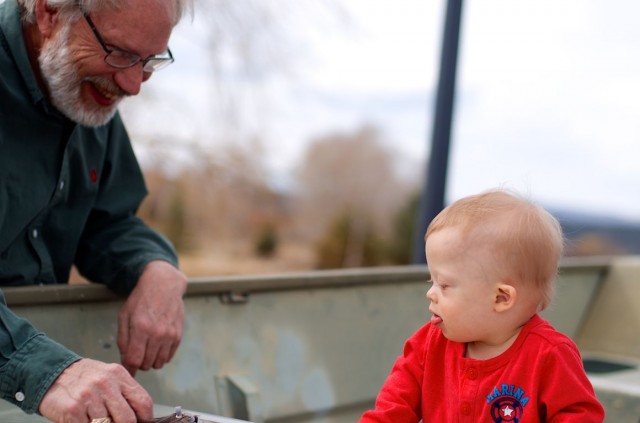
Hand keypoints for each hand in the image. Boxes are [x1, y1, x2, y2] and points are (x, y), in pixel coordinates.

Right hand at [39, 358, 153, 422]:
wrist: (52, 373)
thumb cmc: (84, 378)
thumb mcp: (109, 377)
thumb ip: (124, 393)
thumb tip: (140, 417)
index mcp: (118, 375)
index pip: (143, 401)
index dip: (146, 418)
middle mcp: (105, 383)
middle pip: (127, 419)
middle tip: (115, 422)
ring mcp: (89, 396)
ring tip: (95, 419)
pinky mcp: (73, 409)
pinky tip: (83, 420)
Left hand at [117, 261, 186, 374]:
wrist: (164, 285)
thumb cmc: (141, 300)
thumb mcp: (124, 316)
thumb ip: (123, 340)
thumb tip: (125, 360)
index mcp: (141, 328)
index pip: (134, 360)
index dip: (129, 369)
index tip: (127, 370)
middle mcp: (157, 334)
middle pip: (146, 364)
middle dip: (139, 363)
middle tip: (137, 353)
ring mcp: (170, 335)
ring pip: (159, 363)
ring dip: (151, 361)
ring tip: (147, 349)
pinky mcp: (178, 335)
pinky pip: (169, 356)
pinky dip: (162, 356)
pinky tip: (157, 345)